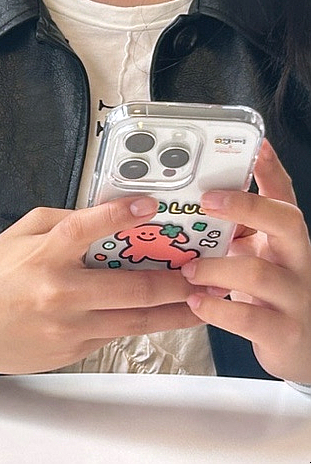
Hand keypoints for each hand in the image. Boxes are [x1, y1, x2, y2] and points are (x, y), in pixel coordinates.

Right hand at [0, 196, 201, 381]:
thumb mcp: (20, 234)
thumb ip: (63, 222)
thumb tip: (106, 216)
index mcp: (44, 255)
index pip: (87, 228)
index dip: (122, 214)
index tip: (152, 205)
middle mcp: (60, 293)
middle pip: (131, 286)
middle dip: (175, 280)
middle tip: (204, 272)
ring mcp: (68, 328)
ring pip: (133, 320)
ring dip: (173, 311)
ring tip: (201, 303)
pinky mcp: (70, 350)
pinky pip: (111, 334)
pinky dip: (137, 323)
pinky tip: (157, 314)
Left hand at [181, 139, 310, 382]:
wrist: (299, 345)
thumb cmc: (269, 292)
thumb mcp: (259, 253)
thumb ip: (239, 228)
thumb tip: (197, 197)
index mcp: (287, 238)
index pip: (285, 195)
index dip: (271, 168)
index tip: (255, 144)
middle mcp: (298, 260)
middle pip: (287, 222)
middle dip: (246, 206)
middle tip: (207, 201)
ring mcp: (294, 296)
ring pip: (258, 273)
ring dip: (215, 268)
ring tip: (188, 270)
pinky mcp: (283, 332)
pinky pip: (248, 318)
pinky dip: (216, 309)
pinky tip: (195, 301)